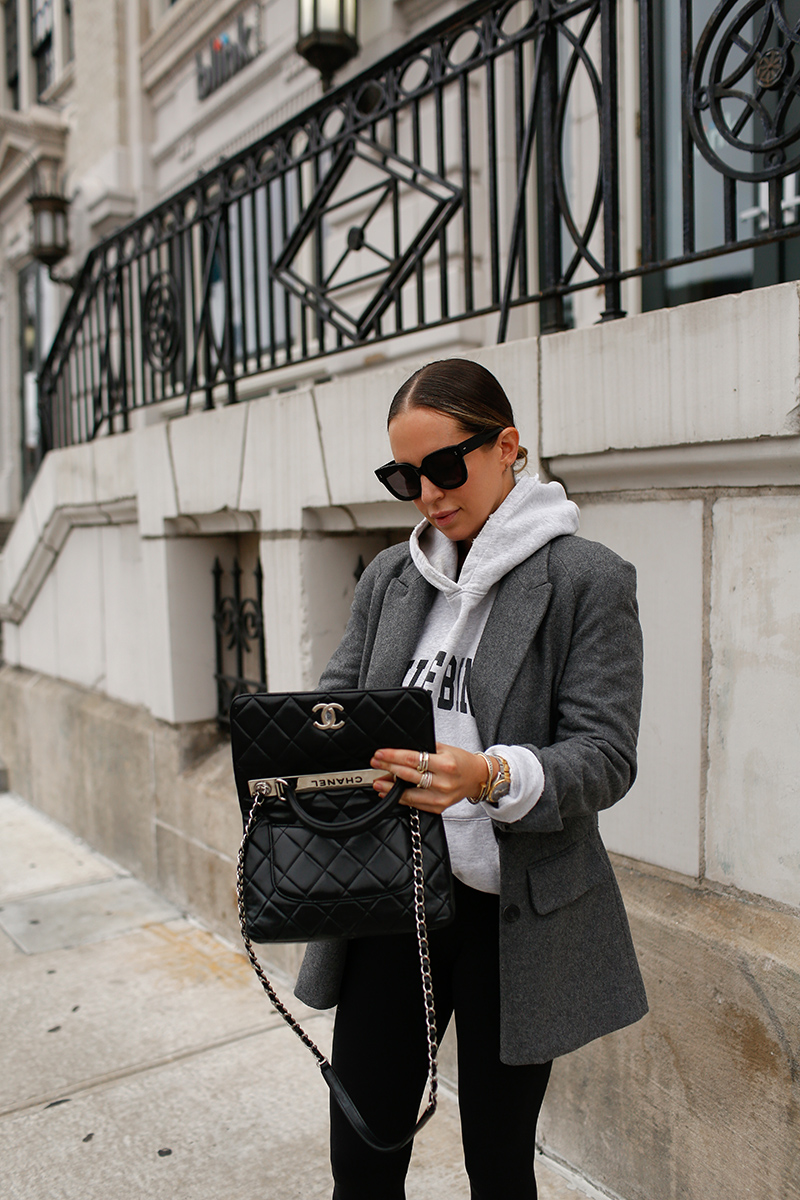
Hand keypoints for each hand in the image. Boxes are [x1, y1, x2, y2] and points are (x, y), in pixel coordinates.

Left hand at [370, 743, 490, 813]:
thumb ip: (424, 750)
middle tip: (375, 763)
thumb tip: (400, 751)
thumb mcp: (445, 749)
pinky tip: (389, 793)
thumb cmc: (460, 761)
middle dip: (388, 768)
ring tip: (377, 782)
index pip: (413, 759)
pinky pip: (415, 804)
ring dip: (390, 788)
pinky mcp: (439, 807)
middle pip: (409, 775)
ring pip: (410, 794)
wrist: (477, 777)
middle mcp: (444, 782)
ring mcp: (441, 797)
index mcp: (446, 764)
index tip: (380, 754)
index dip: (394, 756)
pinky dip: (401, 799)